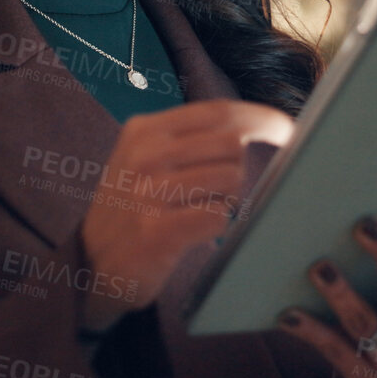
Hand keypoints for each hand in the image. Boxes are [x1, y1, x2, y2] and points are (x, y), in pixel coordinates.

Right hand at [78, 99, 294, 332]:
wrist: (90, 265)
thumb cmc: (132, 209)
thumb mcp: (147, 159)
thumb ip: (192, 139)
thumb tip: (255, 125)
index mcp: (145, 130)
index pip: (219, 112)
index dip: (261, 118)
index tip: (286, 129)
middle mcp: (145, 154)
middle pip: (231, 144)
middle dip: (239, 168)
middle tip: (218, 192)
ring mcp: (149, 192)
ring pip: (230, 180)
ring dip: (227, 200)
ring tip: (198, 213)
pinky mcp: (157, 230)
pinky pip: (218, 216)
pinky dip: (217, 225)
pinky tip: (194, 232)